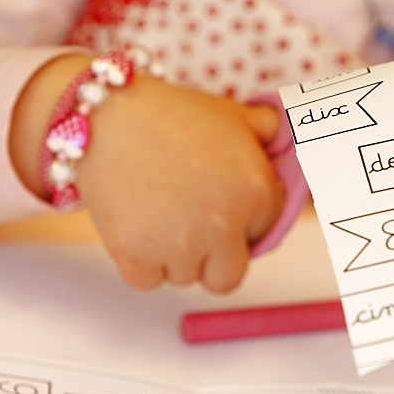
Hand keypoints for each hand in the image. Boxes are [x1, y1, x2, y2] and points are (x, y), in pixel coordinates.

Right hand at [11, 55, 283, 292]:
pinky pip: (147, 280)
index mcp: (257, 192)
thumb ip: (266, 130)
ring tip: (158, 210)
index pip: (262, 235)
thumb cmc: (172, 114)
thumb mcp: (231, 113)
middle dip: (214, 257)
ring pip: (185, 277)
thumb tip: (285, 137)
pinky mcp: (136, 256)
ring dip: (174, 255)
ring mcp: (180, 245)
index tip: (218, 203)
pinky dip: (140, 261)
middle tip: (191, 224)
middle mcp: (224, 224)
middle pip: (227, 276)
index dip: (241, 221)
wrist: (108, 114)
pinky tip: (137, 222)